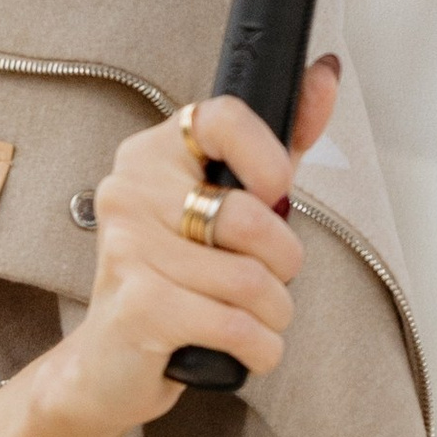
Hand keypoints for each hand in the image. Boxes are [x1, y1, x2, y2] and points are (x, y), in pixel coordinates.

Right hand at [45, 62, 342, 436]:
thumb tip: (326, 75)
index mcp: (152, 153)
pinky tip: (245, 347)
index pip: (222, 117)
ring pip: (250, 281)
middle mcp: (129, 190)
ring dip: (273, 313)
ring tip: (250, 317)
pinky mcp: (138, 308)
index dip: (269, 156)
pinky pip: (235, 326)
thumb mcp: (232, 201)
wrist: (110, 362)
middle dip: (282, 263)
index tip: (277, 190)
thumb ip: (280, 142)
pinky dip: (260, 347)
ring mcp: (128, 248)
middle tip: (264, 278)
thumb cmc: (178, 276)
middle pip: (250, 216)